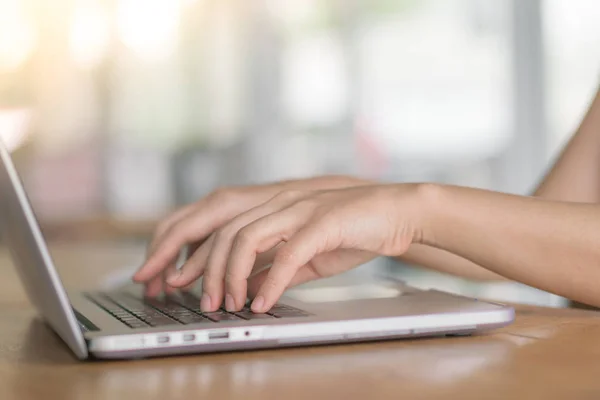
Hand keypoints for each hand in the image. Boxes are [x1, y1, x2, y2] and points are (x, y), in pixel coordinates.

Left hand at [167, 184, 425, 312]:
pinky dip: (270, 282)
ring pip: (246, 238)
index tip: (171, 281)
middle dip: (201, 269)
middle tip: (198, 301)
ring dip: (231, 276)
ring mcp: (299, 208)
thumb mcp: (305, 254)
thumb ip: (275, 268)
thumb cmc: (353, 230)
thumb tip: (247, 290)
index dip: (190, 252)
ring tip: (228, 305)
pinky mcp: (322, 221)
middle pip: (223, 231)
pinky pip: (287, 253)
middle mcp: (279, 202)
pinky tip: (262, 303)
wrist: (397, 212)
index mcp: (271, 206)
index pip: (218, 225)